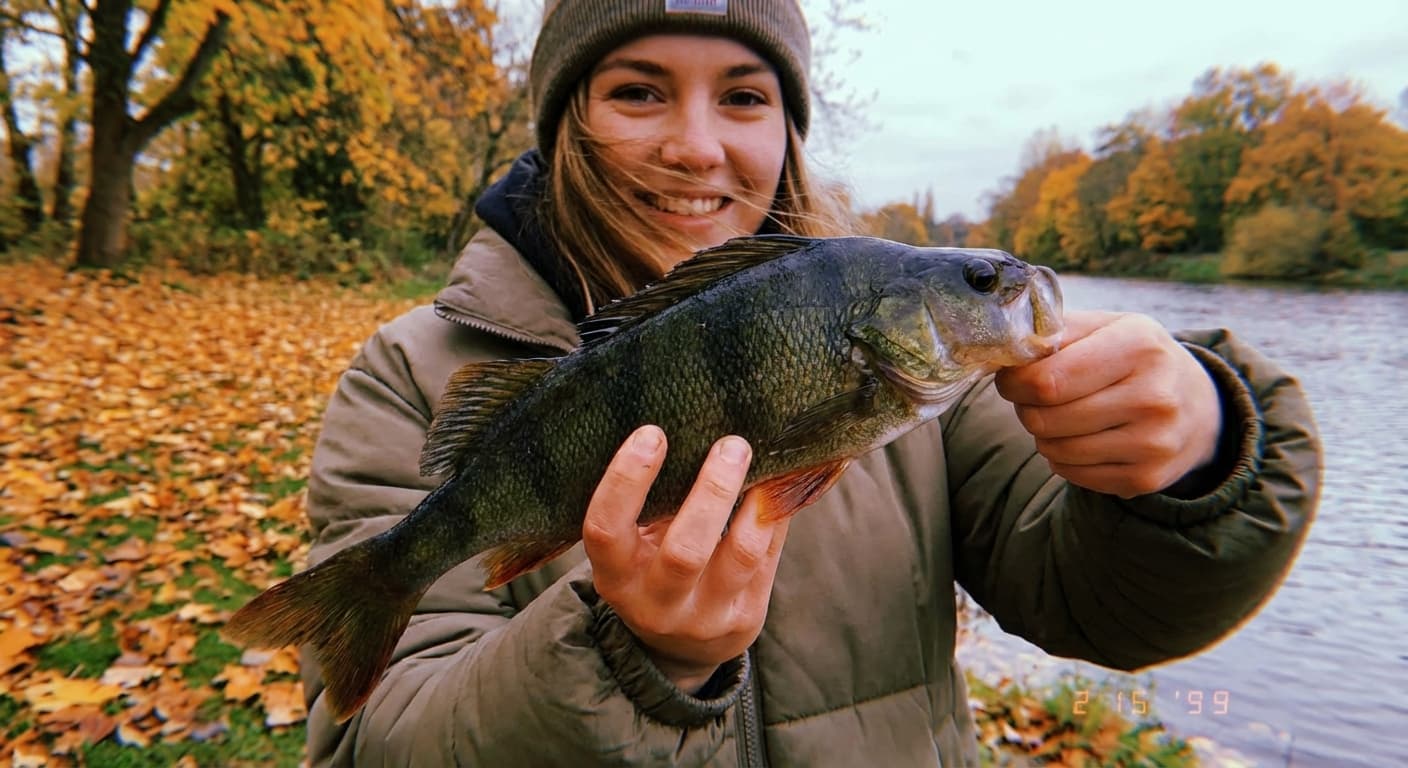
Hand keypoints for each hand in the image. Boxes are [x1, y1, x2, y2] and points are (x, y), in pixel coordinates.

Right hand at [582, 426, 789, 691]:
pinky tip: (784, 481)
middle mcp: (654, 602)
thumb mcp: (634, 544)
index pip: (605, 529)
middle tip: (732, 443)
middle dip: (712, 492)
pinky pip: (768, 558)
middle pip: (685, 551)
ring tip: (768, 461)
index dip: (626, 480)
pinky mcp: (744, 618)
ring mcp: (703, 616)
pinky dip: (776, 514)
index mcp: (614, 575)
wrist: (679, 646)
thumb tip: (692, 420)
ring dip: (757, 503)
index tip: (652, 433)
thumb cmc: (651, 566)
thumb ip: (652, 501)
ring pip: (738, 556)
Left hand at [994, 311, 1222, 498]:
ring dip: (1043, 434)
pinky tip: (1082, 438)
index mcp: (1139, 347)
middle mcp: (1152, 397)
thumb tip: (1005, 352)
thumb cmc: (1136, 359)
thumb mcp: (1107, 327)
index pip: (1046, 380)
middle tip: (1036, 397)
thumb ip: (1055, 332)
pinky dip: (1063, 458)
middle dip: (1026, 407)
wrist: (1197, 406)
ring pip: (1053, 449)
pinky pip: (1071, 474)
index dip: (1014, 382)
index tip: (1011, 378)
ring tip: (1062, 415)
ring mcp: (1153, 443)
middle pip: (1044, 419)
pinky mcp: (1145, 477)